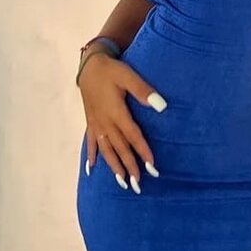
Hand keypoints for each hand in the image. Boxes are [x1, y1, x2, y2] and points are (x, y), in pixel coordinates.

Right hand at [78, 52, 166, 191]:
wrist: (89, 65)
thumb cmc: (111, 70)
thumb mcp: (128, 76)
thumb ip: (144, 91)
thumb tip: (162, 106)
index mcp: (116, 112)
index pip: (132, 136)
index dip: (142, 151)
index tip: (151, 166)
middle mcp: (104, 122)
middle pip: (119, 148)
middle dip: (129, 167)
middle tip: (138, 184)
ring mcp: (95, 124)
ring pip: (105, 150)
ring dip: (113, 167)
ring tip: (121, 182)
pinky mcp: (90, 122)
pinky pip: (90, 143)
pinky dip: (91, 156)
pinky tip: (91, 169)